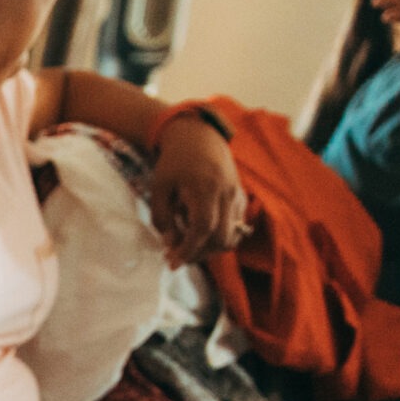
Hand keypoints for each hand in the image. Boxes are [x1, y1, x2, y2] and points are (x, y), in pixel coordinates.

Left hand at [146, 115, 246, 265]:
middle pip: (221, 237)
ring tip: (187, 246)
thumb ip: (162, 217)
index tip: (172, 263)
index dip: (189, 250)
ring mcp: (237, 195)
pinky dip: (219, 237)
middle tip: (177, 256)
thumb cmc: (174, 162)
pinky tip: (200, 235)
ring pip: (232, 235)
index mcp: (206, 189)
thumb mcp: (158, 187)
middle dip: (199, 253)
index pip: (203, 229)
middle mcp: (227, 194)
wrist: (199, 137)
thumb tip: (169, 244)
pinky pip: (236, 226)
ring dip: (210, 248)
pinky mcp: (241, 197)